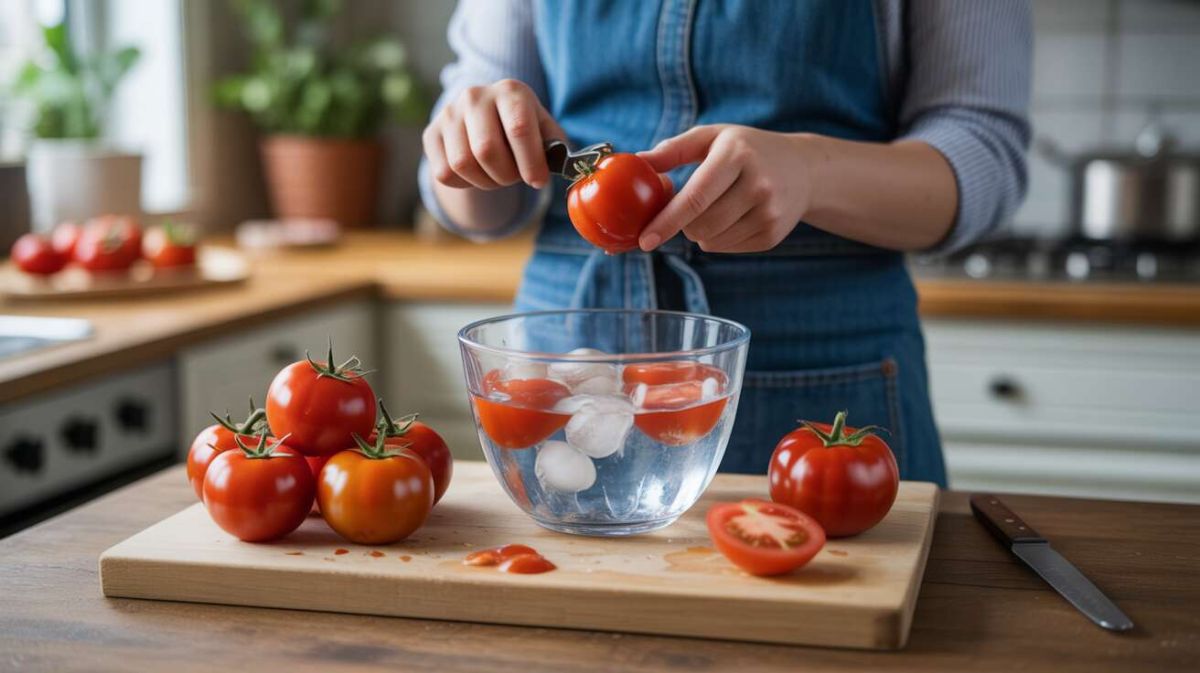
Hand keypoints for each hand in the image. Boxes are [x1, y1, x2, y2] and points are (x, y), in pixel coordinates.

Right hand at [422, 79, 565, 190]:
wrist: (485, 119)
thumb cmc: (522, 129)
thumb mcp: (544, 131)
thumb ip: (556, 148)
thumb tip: (564, 168)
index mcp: (510, 91)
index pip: (518, 130)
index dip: (530, 163)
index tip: (537, 181)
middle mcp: (475, 95)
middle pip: (486, 151)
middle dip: (506, 176)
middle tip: (515, 177)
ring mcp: (449, 113)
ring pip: (462, 164)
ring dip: (485, 182)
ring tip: (496, 175)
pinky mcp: (431, 133)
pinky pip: (444, 173)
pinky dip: (464, 184)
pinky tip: (476, 173)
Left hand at [637, 125, 813, 252]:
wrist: (803, 169)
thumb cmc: (746, 150)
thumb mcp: (712, 137)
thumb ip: (672, 149)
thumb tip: (636, 161)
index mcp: (737, 155)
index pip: (696, 197)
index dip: (667, 221)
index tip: (645, 240)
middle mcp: (758, 184)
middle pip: (700, 226)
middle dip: (683, 223)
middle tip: (689, 207)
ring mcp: (769, 213)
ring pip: (711, 241)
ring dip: (701, 231)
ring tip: (718, 207)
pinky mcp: (772, 235)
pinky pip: (726, 248)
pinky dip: (719, 238)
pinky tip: (735, 216)